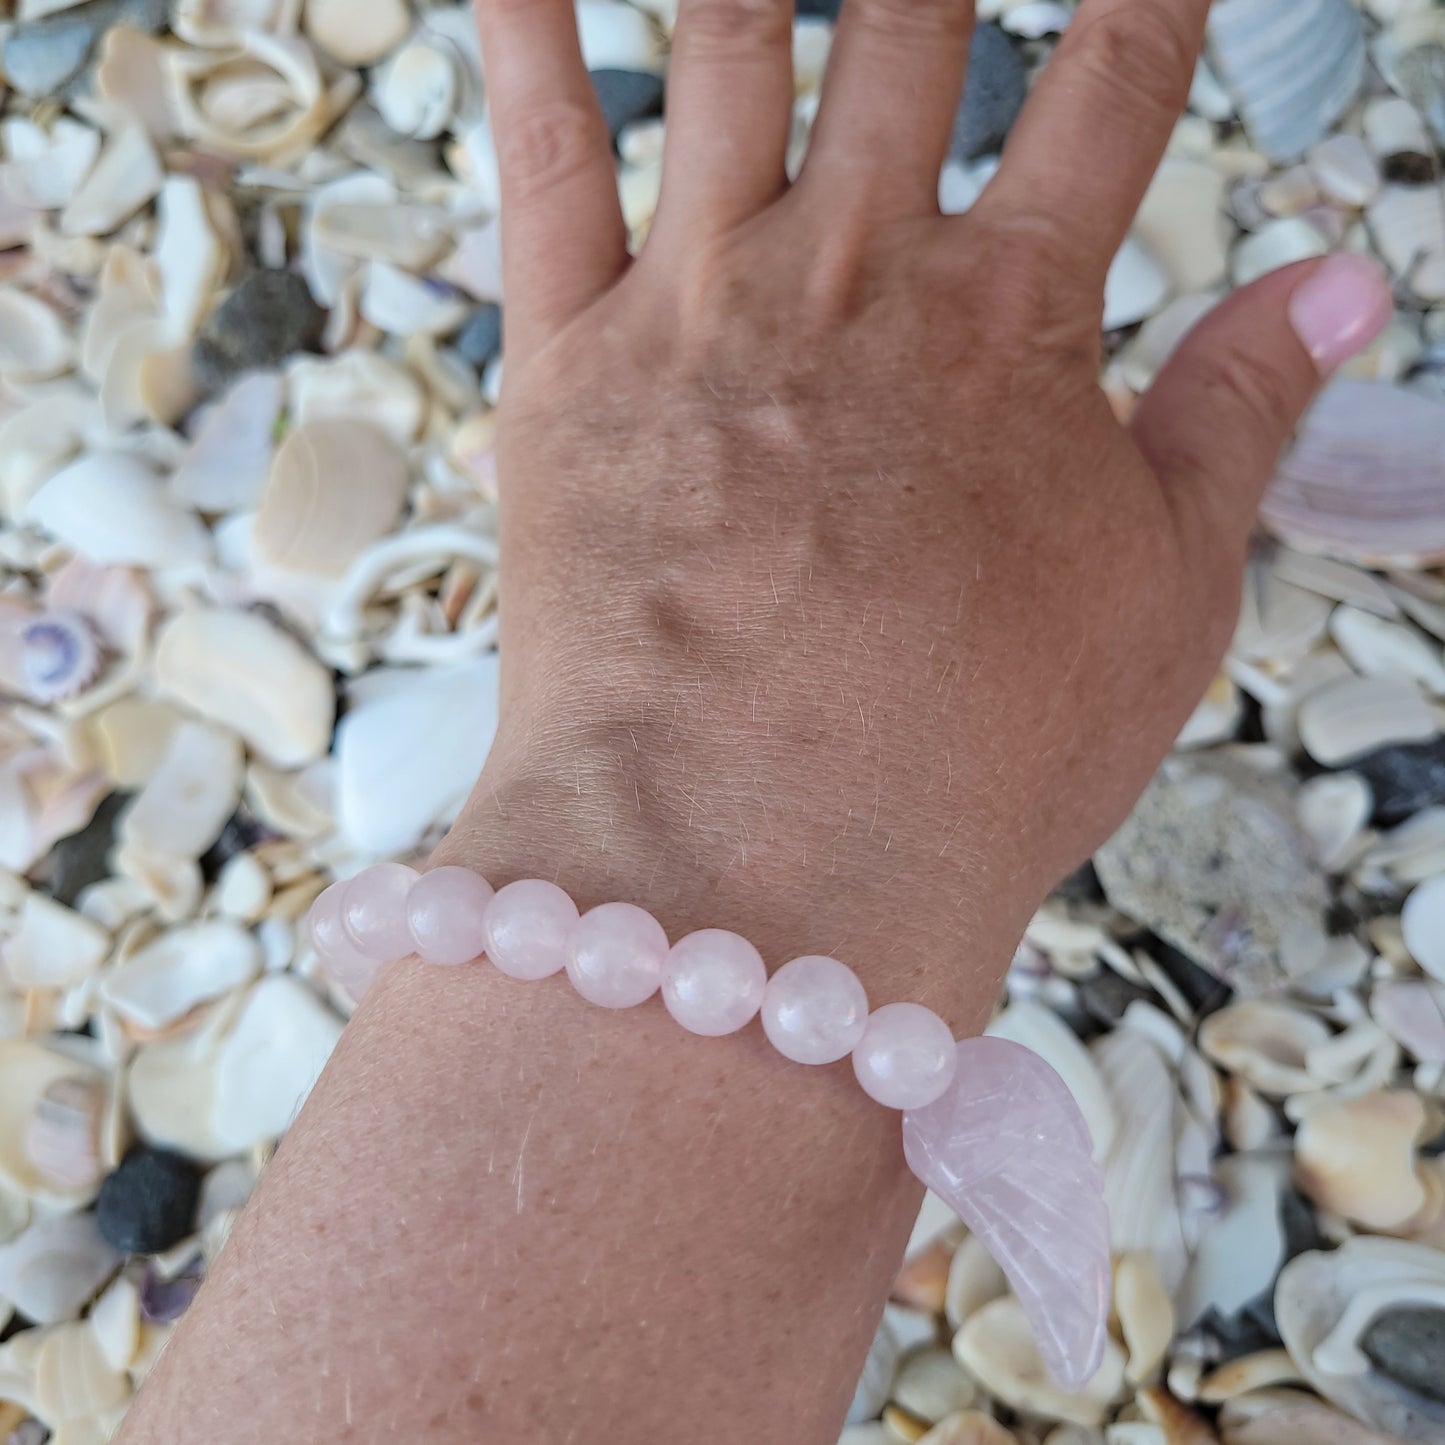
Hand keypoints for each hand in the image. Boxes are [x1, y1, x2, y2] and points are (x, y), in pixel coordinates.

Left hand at [446, 0, 1390, 1023]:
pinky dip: (521, 28)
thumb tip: (1341, 286)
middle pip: (911, 23)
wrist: (755, 854)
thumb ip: (1239, 420)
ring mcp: (703, 298)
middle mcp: (859, 269)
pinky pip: (538, 152)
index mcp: (1018, 319)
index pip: (1114, 83)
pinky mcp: (568, 359)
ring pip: (728, 44)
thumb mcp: (1162, 600)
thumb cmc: (964, 752)